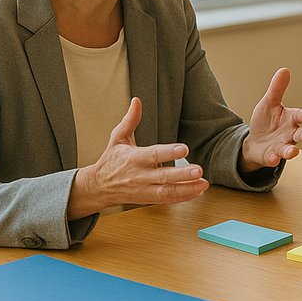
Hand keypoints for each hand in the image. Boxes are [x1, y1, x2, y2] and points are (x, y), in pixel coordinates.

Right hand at [67, 97, 208, 218]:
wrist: (98, 186)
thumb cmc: (111, 159)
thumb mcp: (118, 138)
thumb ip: (130, 120)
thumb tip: (137, 100)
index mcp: (133, 158)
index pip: (153, 154)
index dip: (168, 153)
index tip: (184, 149)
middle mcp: (139, 175)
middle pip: (163, 176)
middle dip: (182, 174)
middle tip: (199, 169)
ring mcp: (144, 190)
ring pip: (167, 191)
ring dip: (187, 189)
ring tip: (203, 184)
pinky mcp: (148, 199)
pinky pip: (167, 200)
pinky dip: (183, 197)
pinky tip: (197, 192)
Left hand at [240, 68, 301, 173]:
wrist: (254, 142)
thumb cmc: (266, 121)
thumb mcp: (269, 103)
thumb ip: (277, 89)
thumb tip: (284, 70)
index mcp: (292, 119)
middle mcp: (290, 134)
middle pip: (301, 134)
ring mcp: (282, 146)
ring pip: (289, 149)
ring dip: (291, 151)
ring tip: (293, 152)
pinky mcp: (271, 156)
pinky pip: (273, 159)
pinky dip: (273, 159)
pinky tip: (273, 159)